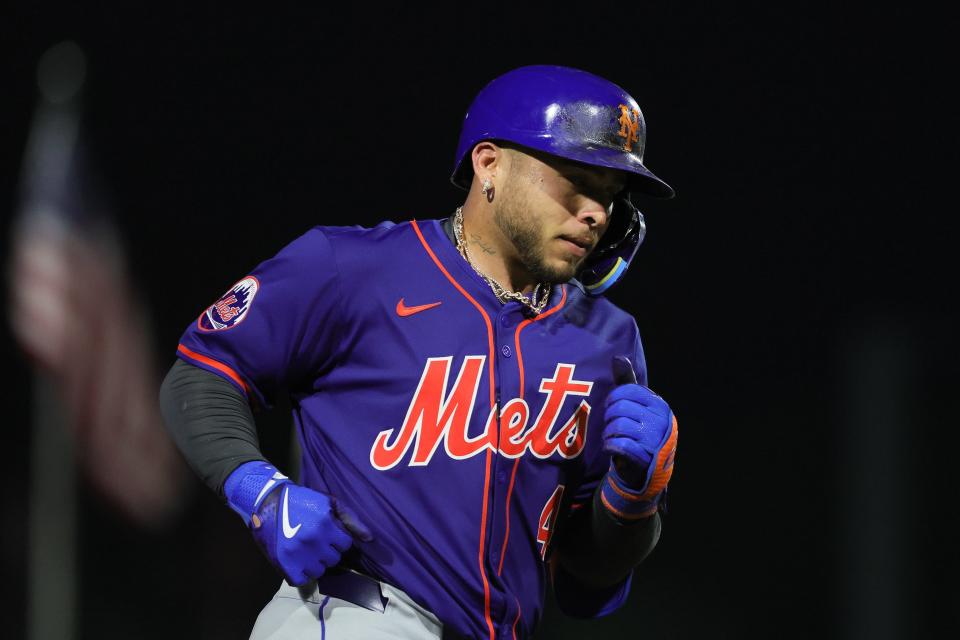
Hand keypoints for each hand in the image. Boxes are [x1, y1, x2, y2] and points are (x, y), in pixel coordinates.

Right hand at [224, 461, 372, 585]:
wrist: (269, 502)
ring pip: (319, 570)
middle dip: (327, 550)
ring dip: (315, 562)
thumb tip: (369, 538)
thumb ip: (350, 519)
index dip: (337, 539)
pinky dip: (301, 573)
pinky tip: (298, 561)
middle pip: (333, 559)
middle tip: (316, 541)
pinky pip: (302, 580)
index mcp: (325, 525)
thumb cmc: (302, 500)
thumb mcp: (329, 502)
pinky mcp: (285, 565)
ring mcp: (298, 555)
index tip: (328, 534)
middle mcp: (313, 541)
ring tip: (307, 550)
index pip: (345, 544)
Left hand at [599, 356, 677, 519]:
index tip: (613, 408)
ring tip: (612, 437)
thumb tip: (618, 358)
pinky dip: (610, 446)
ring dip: (608, 433)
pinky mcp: (646, 458)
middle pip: (619, 408)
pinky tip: (611, 448)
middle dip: (609, 417)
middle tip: (611, 426)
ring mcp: (655, 440)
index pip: (627, 391)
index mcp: (659, 405)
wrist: (648, 472)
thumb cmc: (640, 433)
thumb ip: (627, 383)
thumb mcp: (637, 407)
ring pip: (617, 426)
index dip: (613, 399)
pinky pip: (619, 444)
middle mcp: (661, 421)